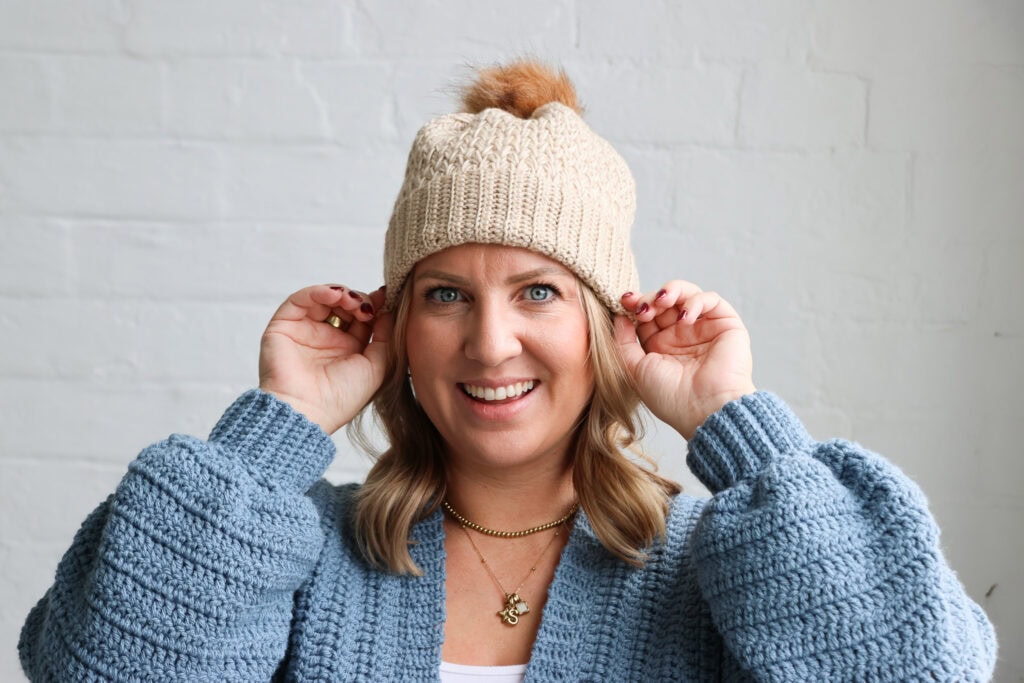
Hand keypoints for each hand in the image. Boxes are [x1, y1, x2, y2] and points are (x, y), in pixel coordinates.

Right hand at [258, 284, 391, 433]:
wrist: (307, 412)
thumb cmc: (342, 398)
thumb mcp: (378, 366)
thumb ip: (386, 337)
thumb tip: (389, 310)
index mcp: (347, 350)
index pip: (361, 318)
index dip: (374, 306)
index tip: (387, 298)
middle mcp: (326, 339)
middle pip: (344, 305)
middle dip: (359, 300)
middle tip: (368, 306)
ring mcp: (305, 331)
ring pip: (324, 299)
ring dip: (342, 294)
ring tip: (352, 302)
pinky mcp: (284, 326)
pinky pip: (300, 300)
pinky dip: (318, 291)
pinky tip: (335, 296)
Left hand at [616, 282, 754, 439]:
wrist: (704, 410)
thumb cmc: (670, 397)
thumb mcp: (634, 369)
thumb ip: (622, 342)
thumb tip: (619, 316)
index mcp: (661, 347)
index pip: (646, 315)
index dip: (635, 305)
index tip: (625, 302)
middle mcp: (682, 335)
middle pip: (664, 301)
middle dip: (650, 298)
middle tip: (643, 307)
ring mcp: (703, 328)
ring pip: (686, 294)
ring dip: (671, 291)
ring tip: (662, 301)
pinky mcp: (726, 324)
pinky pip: (711, 300)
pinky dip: (695, 301)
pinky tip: (684, 318)